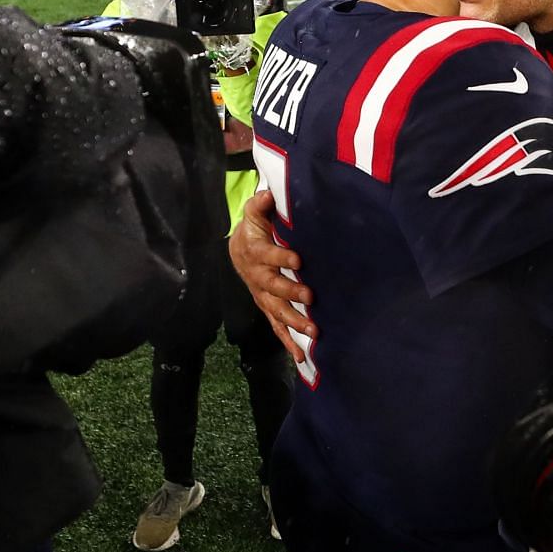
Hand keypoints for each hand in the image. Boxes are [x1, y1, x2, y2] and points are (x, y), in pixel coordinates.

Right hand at [229, 190, 317, 351]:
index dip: (281, 257)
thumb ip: (262, 204)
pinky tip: (302, 356)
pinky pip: (277, 327)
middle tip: (311, 298)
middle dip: (291, 294)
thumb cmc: (255, 228)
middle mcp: (257, 277)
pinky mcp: (268, 308)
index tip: (299, 259)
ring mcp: (262, 295)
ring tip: (313, 332)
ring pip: (276, 311)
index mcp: (255, 252)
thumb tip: (268, 195)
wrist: (239, 249)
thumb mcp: (256, 211)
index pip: (267, 255)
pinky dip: (288, 342)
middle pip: (273, 287)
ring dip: (294, 323)